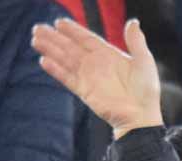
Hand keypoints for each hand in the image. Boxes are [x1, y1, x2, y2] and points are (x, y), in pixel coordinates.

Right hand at [30, 14, 163, 136]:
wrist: (141, 117)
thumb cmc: (146, 91)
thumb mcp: (144, 61)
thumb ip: (136, 41)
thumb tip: (133, 22)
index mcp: (108, 55)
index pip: (86, 39)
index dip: (73, 30)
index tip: (59, 22)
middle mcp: (96, 64)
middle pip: (70, 47)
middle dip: (54, 38)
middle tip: (38, 28)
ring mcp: (88, 78)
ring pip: (65, 60)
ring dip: (50, 50)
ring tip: (35, 40)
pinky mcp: (84, 91)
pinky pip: (67, 78)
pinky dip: (56, 70)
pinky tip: (44, 61)